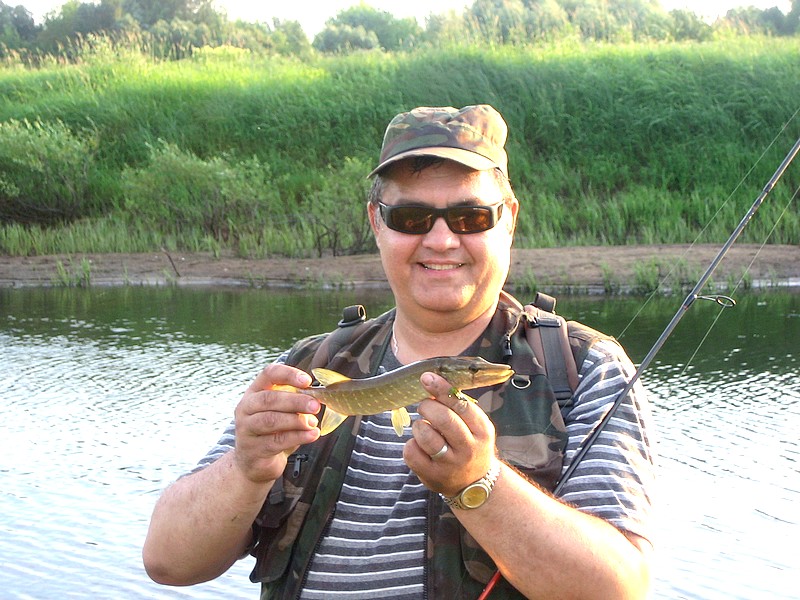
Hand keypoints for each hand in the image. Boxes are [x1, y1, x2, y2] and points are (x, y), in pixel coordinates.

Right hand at [233, 363, 320, 483]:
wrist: (254, 463)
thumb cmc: (272, 432)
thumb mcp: (282, 413)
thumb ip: (295, 403)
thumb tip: (318, 397)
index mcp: (255, 392)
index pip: (269, 374)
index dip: (289, 374)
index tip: (307, 381)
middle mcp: (246, 408)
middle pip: (269, 399)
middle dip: (295, 401)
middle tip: (315, 405)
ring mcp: (246, 429)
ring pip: (271, 420)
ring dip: (296, 420)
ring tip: (313, 423)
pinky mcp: (252, 449)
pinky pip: (276, 441)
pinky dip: (297, 437)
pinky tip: (311, 435)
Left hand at [403, 372, 495, 496]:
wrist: (474, 484)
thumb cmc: (470, 444)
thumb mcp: (475, 426)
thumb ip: (458, 407)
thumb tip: (432, 381)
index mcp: (482, 431)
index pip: (461, 405)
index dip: (442, 389)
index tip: (427, 378)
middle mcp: (468, 448)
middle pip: (443, 419)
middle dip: (428, 406)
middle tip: (425, 406)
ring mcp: (450, 464)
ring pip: (424, 435)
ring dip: (419, 426)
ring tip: (424, 428)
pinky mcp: (432, 476)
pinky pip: (411, 452)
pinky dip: (411, 444)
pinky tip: (420, 445)